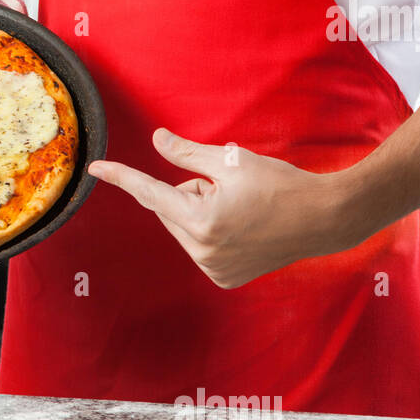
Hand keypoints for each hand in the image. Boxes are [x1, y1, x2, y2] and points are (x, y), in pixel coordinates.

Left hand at [88, 129, 357, 288]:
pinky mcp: (224, 278)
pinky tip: (244, 228)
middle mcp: (203, 252)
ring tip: (241, 208)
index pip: (150, 193)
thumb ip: (186, 153)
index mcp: (201, 221)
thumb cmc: (281, 185)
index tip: (96, 168)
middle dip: (187, 192)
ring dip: (199, 212)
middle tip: (226, 187)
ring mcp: (213, 270)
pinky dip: (211, 232)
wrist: (324, 218)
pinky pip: (199, 246)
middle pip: (169, 209)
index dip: (122, 176)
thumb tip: (155, 140)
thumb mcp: (231, 161)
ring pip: (183, 227)